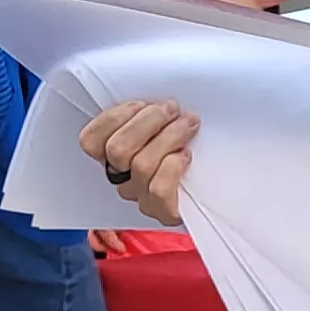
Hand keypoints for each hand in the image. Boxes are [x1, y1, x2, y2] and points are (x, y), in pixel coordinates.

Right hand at [79, 99, 197, 226]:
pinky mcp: (164, 212)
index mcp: (114, 155)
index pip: (91, 141)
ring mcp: (142, 198)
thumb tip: (156, 98)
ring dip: (168, 137)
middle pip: (117, 150)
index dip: (112, 118)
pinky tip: (186, 155)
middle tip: (172, 109)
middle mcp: (123, 178)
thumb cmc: (188, 144)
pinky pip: (159, 190)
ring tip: (188, 124)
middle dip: (148, 122)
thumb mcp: (164, 123)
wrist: (218, 184)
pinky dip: (173, 167)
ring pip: (141, 166)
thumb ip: (151, 112)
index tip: (141, 103)